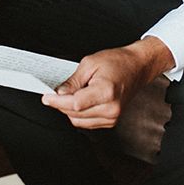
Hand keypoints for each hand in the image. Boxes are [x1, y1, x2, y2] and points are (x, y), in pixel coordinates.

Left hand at [41, 36, 173, 128]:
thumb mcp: (90, 63)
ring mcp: (112, 117)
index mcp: (106, 92)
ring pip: (79, 121)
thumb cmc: (117, 62)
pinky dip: (79, 114)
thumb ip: (73, 81)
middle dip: (61, 105)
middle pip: (75, 114)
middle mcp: (111, 108)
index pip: (75, 104)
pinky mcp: (111, 121)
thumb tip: (59, 93)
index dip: (57, 101)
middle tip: (53, 94)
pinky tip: (79, 101)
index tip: (46, 97)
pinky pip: (87, 122)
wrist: (137, 67)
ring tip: (69, 95)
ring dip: (69, 110)